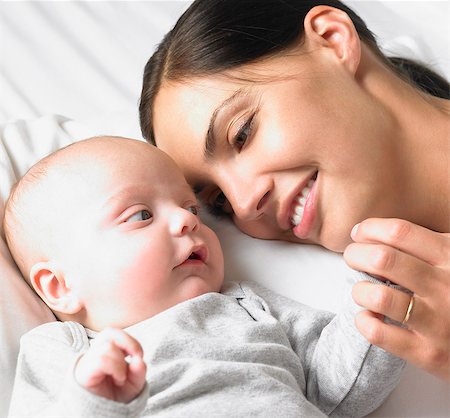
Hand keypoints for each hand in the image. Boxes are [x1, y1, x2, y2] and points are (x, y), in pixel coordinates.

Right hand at [75, 328, 146, 401]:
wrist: (101, 416)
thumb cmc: (116, 396)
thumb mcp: (134, 384)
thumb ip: (139, 372)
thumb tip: (139, 360)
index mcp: (104, 351)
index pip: (113, 332)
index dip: (129, 340)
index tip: (139, 355)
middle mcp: (93, 353)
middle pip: (109, 332)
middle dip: (127, 343)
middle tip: (135, 357)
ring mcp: (87, 362)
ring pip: (107, 347)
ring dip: (121, 362)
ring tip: (121, 377)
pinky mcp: (82, 373)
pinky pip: (101, 359)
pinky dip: (115, 367)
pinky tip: (118, 378)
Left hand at [344, 218, 449, 380]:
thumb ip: (423, 247)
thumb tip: (372, 235)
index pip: (399, 232)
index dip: (370, 229)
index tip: (359, 234)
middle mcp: (446, 287)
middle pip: (383, 259)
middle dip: (356, 255)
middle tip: (353, 259)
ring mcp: (438, 321)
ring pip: (379, 296)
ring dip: (360, 290)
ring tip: (363, 291)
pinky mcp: (429, 353)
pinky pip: (379, 333)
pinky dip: (364, 322)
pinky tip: (369, 317)